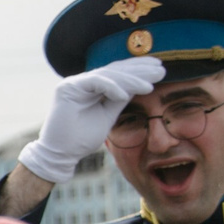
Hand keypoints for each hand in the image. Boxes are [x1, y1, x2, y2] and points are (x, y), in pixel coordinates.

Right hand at [18, 58, 166, 183]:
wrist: (61, 154)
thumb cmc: (82, 139)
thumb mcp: (108, 116)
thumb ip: (120, 100)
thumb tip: (139, 84)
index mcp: (91, 87)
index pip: (118, 74)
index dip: (138, 70)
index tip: (160, 70)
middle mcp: (82, 82)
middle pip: (114, 70)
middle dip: (139, 69)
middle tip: (161, 68)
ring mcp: (74, 83)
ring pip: (107, 75)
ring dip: (130, 79)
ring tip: (149, 86)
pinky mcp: (68, 88)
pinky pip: (95, 82)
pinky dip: (112, 88)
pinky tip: (126, 95)